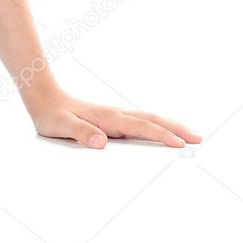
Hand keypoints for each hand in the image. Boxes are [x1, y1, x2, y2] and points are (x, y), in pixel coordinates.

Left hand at [28, 92, 201, 148]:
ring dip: (170, 126)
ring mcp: (116, 115)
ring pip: (149, 119)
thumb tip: (101, 142)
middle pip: (152, 120)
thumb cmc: (52, 115)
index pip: (140, 127)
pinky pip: (141, 122)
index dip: (160, 136)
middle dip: (176, 129)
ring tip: (190, 135)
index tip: (179, 143)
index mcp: (108, 118)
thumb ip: (80, 133)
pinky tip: (162, 132)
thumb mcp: (61, 126)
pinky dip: (157, 126)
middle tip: (198, 139)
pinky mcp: (113, 119)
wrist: (44, 98)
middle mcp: (116, 114)